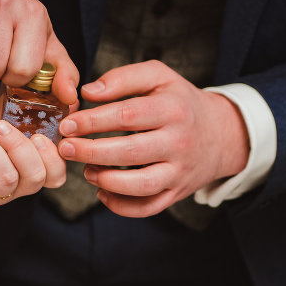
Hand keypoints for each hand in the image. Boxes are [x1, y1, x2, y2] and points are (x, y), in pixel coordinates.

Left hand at [0, 93, 65, 206]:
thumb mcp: (5, 104)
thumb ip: (34, 100)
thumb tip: (67, 95)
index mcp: (27, 166)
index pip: (56, 176)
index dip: (53, 158)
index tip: (38, 134)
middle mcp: (12, 186)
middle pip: (34, 179)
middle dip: (19, 147)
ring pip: (6, 180)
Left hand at [56, 60, 249, 216]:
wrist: (220, 134)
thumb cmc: (179, 102)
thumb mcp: (159, 77)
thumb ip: (123, 78)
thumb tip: (88, 92)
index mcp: (172, 109)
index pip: (128, 115)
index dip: (93, 121)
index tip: (68, 124)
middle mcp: (178, 142)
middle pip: (131, 151)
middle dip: (92, 151)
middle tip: (66, 148)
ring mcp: (179, 171)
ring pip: (141, 185)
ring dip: (107, 181)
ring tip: (87, 171)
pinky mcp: (177, 193)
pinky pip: (148, 207)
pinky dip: (121, 206)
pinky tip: (102, 192)